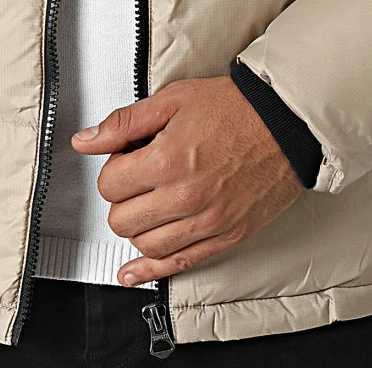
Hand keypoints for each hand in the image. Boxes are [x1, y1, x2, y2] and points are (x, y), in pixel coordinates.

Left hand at [71, 76, 303, 286]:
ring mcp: (207, 222)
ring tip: (150, 202)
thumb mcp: (174, 100)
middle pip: (122, 219)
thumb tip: (85, 140)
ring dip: (138, 226)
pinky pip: (178, 264)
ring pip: (145, 245)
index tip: (126, 158)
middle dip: (122, 198)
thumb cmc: (235, 108)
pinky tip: (133, 272)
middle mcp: (185, 197)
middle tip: (138, 179)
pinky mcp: (226, 236)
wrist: (286, 123)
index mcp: (168, 160)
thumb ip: (125, 122)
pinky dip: (150, 270)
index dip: (113, 168)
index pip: (109, 184)